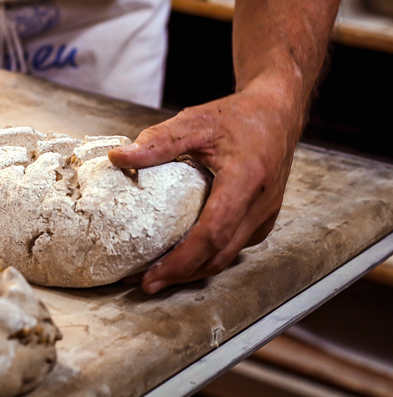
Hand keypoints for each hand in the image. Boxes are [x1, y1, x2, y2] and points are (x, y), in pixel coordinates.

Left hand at [108, 80, 303, 293]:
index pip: (213, 233)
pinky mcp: (264, 218)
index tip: (151, 276)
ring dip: (194, 270)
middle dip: (181, 275)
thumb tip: (118, 157)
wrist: (277, 112)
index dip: (181, 261)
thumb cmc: (238, 116)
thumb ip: (157, 142)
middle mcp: (261, 204)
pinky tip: (183, 256)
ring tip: (158, 276)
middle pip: (220, 255)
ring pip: (228, 256)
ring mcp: (266, 214)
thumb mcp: (195, 122)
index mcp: (246, 179)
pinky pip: (235, 246)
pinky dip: (208, 257)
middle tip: (145, 284)